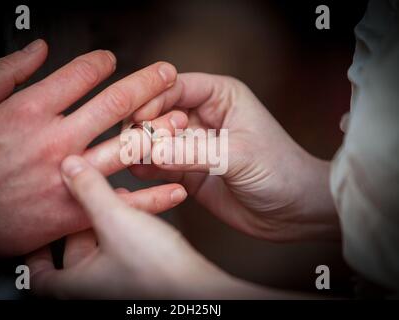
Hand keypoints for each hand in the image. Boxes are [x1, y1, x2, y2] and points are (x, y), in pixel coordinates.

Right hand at [0, 39, 187, 258]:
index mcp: (30, 110)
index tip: (111, 60)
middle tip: (167, 75)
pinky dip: (153, 196)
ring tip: (180, 120)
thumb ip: (5, 72)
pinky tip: (174, 186)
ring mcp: (70, 175)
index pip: (80, 75)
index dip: (102, 62)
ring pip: (126, 147)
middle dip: (147, 85)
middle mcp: (56, 140)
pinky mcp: (74, 209)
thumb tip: (37, 50)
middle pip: (114, 104)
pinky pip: (122, 201)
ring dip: (158, 131)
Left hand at [26, 155, 239, 298]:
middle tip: (82, 200)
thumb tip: (71, 167)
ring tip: (116, 198)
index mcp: (76, 285)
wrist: (200, 290)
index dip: (33, 253)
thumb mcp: (116, 221)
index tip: (36, 233)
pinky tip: (140, 210)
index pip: (37, 276)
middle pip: (73, 254)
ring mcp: (118, 284)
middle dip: (79, 223)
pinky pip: (123, 249)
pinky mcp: (140, 277)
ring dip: (107, 222)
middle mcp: (94, 288)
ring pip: (102, 248)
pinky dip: (126, 229)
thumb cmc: (156, 272)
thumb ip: (90, 191)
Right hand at [129, 73, 339, 240]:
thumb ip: (195, 152)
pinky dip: (146, 167)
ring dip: (142, 147)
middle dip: (146, 125)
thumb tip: (155, 150)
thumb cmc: (279, 171)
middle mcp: (201, 115)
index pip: (175, 86)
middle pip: (157, 110)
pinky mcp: (185, 170)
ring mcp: (191, 144)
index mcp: (219, 95)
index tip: (138, 116)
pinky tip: (142, 173)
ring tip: (137, 159)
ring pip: (153, 138)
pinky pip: (157, 164)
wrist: (292, 211)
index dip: (153, 98)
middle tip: (141, 144)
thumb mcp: (239, 155)